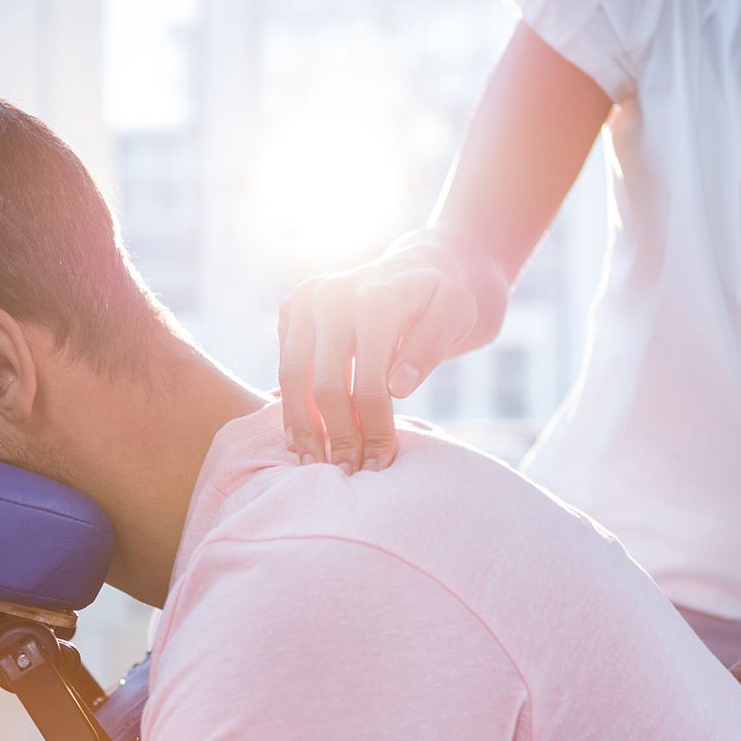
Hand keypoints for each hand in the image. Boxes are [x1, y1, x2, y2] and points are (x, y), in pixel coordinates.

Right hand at [277, 240, 492, 473]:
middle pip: (326, 386)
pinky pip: (283, 365)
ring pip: (293, 378)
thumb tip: (398, 388)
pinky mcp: (290, 307)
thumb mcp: (457, 316)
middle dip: (337, 436)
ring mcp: (306, 299)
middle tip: (347, 473)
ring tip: (314, 465)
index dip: (373, 431)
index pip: (370, 383)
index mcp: (377, 298)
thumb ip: (430, 348)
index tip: (379, 466)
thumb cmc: (439, 302)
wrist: (413, 267)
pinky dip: (290, 404)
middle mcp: (333, 294)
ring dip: (303, 427)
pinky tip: (302, 437)